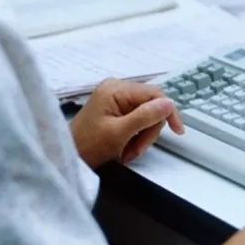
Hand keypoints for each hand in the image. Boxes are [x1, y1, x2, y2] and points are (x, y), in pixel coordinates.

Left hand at [70, 78, 185, 167]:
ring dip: (142, 136)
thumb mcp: (119, 133)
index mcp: (116, 89)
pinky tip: (125, 147)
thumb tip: (168, 104)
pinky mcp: (114, 108)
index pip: (154, 94)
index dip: (168, 112)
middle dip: (148, 130)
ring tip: (129, 152)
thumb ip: (145, 117)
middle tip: (137, 150)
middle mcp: (116, 88)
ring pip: (145, 115)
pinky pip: (136, 118)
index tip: (177, 131)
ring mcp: (115, 97)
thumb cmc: (88, 146)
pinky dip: (135, 135)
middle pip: (151, 105)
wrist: (67, 156)